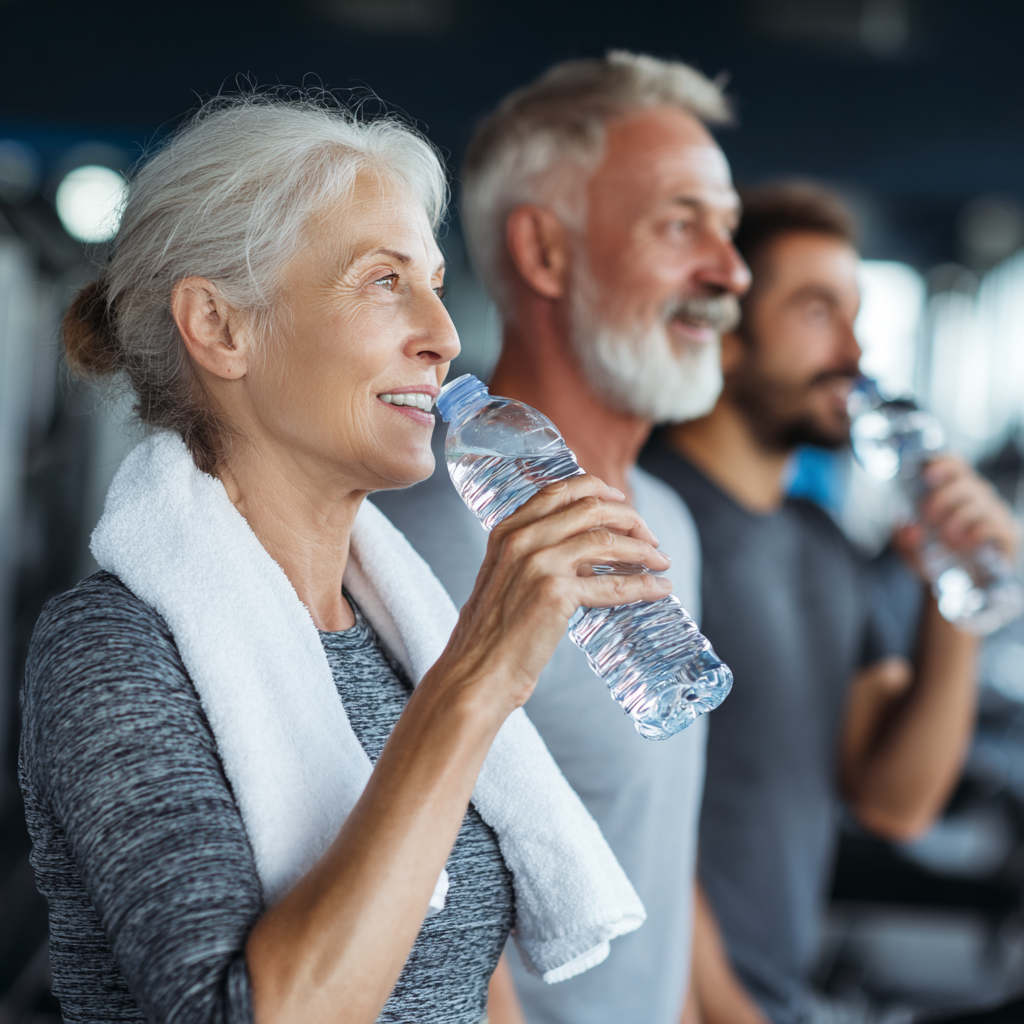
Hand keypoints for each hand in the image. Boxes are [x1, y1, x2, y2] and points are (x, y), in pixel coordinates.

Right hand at [426, 474, 671, 717]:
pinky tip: (659, 589)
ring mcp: (538, 564)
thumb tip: (586, 557)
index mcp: (507, 531)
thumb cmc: (491, 634)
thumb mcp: (504, 578)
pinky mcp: (555, 594)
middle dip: (629, 519)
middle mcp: (522, 540)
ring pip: (606, 541)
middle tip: (649, 538)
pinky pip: (612, 585)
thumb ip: (535, 557)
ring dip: (642, 550)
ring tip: (661, 561)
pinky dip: (642, 585)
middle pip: (591, 508)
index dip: (598, 490)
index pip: (559, 490)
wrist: (476, 671)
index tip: (621, 500)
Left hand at [893, 455, 1019, 572]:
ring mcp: (995, 514)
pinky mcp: (1007, 533)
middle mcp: (978, 497)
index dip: (943, 463)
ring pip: (979, 504)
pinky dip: (976, 535)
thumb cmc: (936, 558)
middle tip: (929, 516)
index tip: (927, 474)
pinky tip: (965, 545)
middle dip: (943, 497)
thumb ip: (904, 539)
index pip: (955, 465)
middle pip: (965, 482)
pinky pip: (995, 526)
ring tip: (947, 539)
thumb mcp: (911, 549)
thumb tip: (909, 529)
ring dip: (958, 520)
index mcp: (954, 491)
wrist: (959, 587)